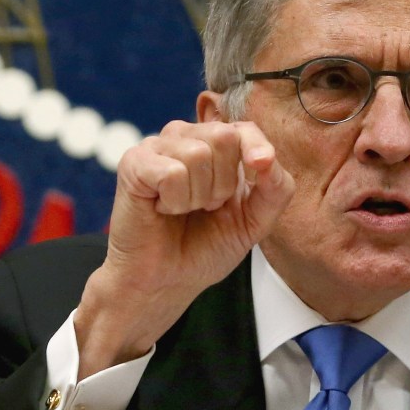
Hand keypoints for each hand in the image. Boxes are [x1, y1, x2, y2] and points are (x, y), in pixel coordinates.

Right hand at [74, 120, 294, 377]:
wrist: (166, 281)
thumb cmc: (205, 247)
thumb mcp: (254, 221)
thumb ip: (275, 189)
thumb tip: (268, 159)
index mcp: (218, 147)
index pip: (245, 129)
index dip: (257, 147)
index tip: (261, 166)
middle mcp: (188, 138)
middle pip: (224, 136)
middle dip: (224, 183)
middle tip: (206, 207)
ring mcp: (158, 146)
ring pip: (198, 154)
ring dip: (198, 196)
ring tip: (184, 210)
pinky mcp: (134, 162)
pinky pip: (172, 172)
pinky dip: (175, 201)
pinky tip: (163, 209)